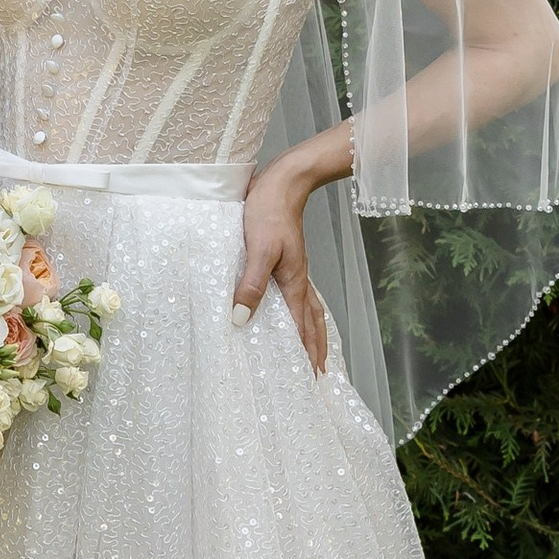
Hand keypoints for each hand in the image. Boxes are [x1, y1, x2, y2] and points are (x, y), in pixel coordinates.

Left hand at [232, 157, 328, 373]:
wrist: (283, 182)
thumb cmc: (268, 212)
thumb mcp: (258, 249)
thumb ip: (251, 284)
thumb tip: (240, 319)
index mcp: (294, 282)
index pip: (300, 326)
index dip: (303, 352)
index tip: (308, 377)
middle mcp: (299, 280)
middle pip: (312, 322)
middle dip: (315, 349)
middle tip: (318, 373)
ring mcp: (296, 270)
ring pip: (310, 308)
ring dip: (313, 332)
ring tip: (315, 350)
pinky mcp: (288, 260)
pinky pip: (302, 294)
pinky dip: (304, 311)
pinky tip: (297, 311)